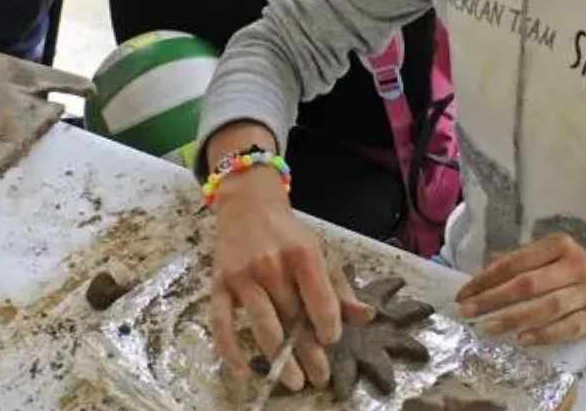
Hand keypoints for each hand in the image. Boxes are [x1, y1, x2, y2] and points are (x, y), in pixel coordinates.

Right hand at [208, 161, 373, 394]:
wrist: (248, 204)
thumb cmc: (288, 234)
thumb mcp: (320, 252)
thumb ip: (340, 287)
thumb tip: (366, 316)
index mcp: (303, 255)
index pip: (320, 300)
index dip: (329, 326)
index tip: (331, 341)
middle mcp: (272, 265)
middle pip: (293, 318)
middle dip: (309, 352)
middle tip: (320, 378)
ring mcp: (243, 276)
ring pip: (263, 325)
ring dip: (279, 358)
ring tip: (294, 382)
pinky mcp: (219, 284)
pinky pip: (221, 322)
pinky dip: (230, 349)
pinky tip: (243, 372)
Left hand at [455, 234, 585, 345]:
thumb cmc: (577, 269)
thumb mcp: (552, 255)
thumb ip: (520, 260)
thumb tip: (482, 272)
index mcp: (559, 246)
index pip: (516, 261)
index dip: (487, 277)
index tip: (464, 292)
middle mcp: (575, 266)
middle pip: (528, 284)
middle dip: (493, 299)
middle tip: (467, 311)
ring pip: (546, 308)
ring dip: (514, 319)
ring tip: (487, 327)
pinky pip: (566, 328)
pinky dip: (543, 334)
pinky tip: (521, 340)